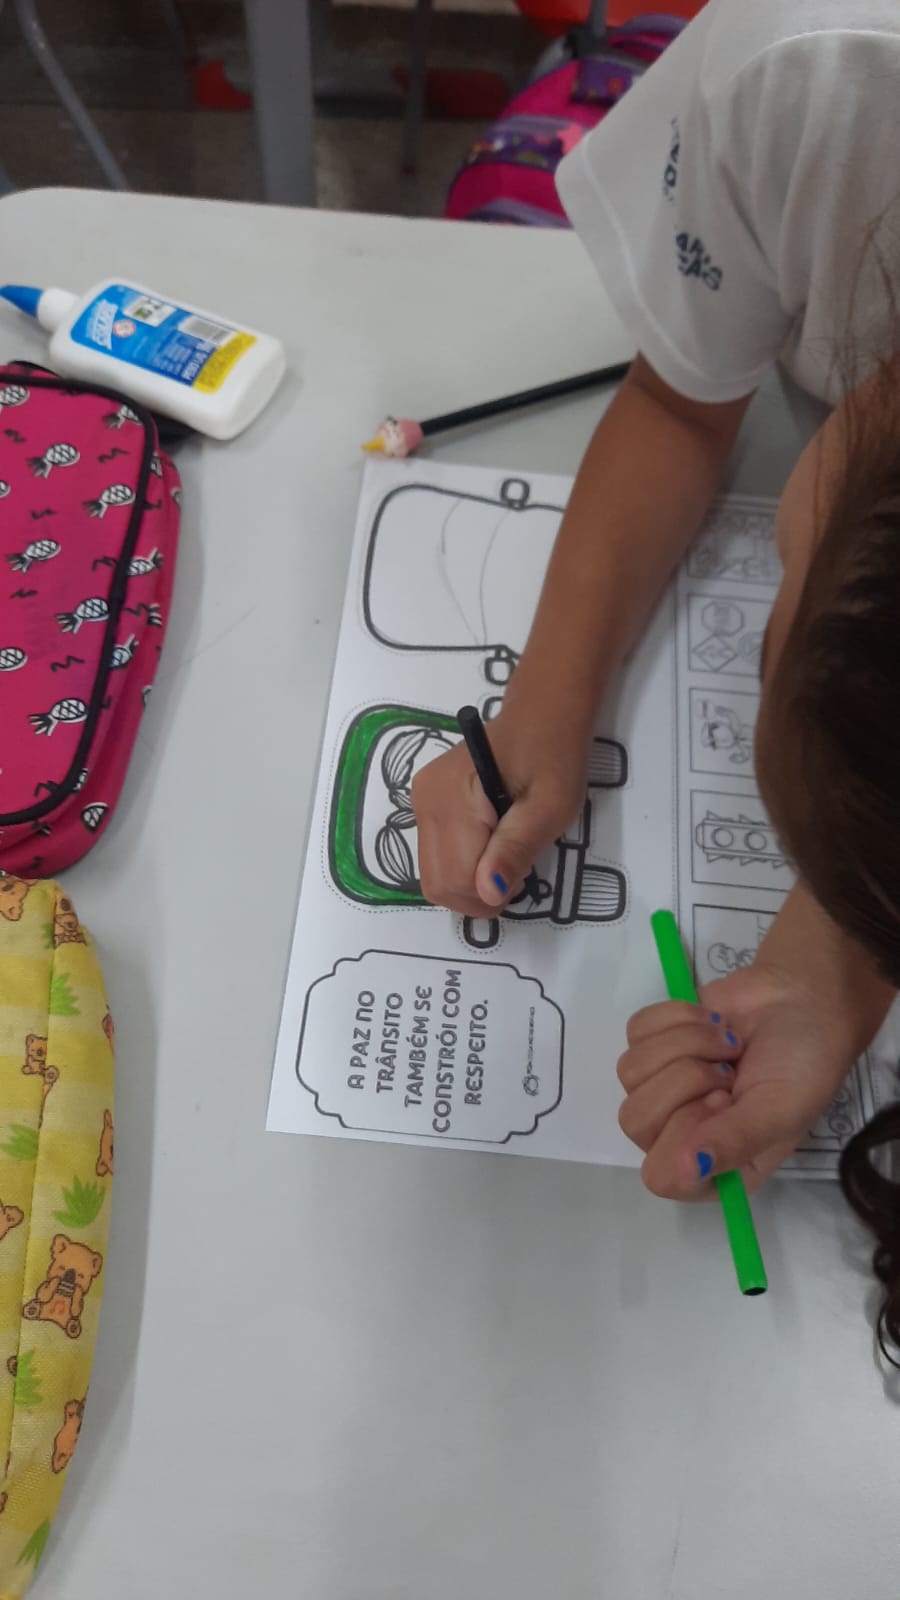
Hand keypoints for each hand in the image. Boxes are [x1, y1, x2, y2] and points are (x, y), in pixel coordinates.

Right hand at [412, 707, 587, 918]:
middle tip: (515, 869)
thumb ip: (515, 849)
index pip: (458, 878)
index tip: (523, 872)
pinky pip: (436, 858)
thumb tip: (487, 892)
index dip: (493, 891)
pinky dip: (462, 867)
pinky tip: (490, 846)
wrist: (542, 717)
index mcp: (452, 799)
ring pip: (434, 876)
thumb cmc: (554, 757)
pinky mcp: (425, 805)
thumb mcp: (550, 808)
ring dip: (470, 884)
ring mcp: (420, 803)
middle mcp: (425, 801)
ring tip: (504, 855)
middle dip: (478, 894)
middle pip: (438, 883)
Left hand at [617, 960, 866, 1195]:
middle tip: (729, 1072)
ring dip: (688, 1044)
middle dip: (687, 1080)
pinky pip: (636, 1032)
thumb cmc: (802, 1063)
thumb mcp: (781, 1109)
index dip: (685, 1132)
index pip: (661, 1175)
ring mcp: (662, 1088)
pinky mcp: (654, 1043)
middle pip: (635, 1119)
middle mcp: (681, 1136)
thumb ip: (735, 1142)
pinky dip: (679, 1018)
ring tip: (729, 1045)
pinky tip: (716, 1023)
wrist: (804, 998)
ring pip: (631, 1071)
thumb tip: (685, 1170)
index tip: (725, 1100)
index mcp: (717, 1168)